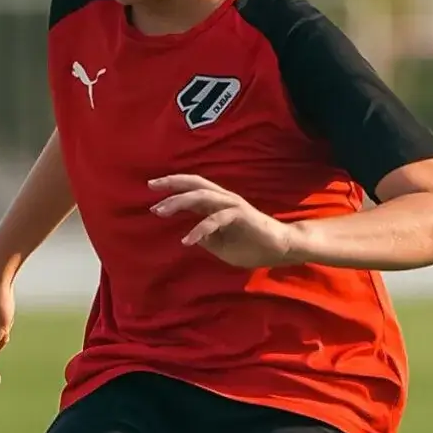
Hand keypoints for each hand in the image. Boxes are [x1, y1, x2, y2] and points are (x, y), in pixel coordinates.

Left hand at [148, 174, 293, 268]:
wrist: (281, 248)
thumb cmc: (253, 247)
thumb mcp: (221, 246)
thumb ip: (206, 239)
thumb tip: (192, 236)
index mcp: (218, 205)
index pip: (192, 189)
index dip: (173, 186)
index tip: (152, 188)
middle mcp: (223, 200)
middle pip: (194, 185)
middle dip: (171, 184)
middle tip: (151, 187)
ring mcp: (232, 206)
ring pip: (201, 197)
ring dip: (178, 202)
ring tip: (159, 211)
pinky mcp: (241, 215)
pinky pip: (215, 219)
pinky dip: (199, 229)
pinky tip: (187, 240)